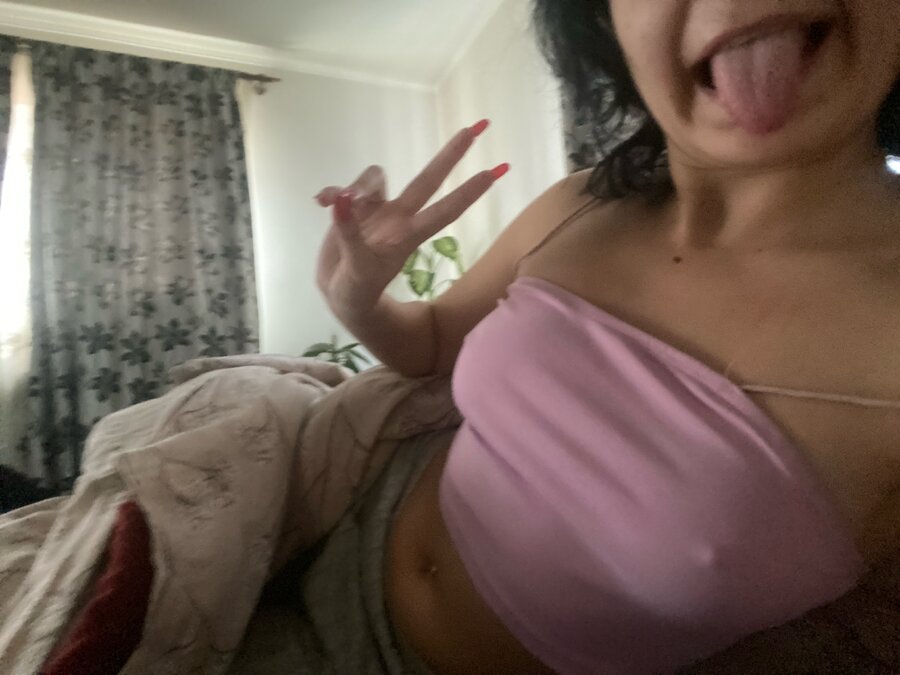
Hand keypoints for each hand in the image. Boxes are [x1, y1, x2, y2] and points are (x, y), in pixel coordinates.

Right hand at [314, 120, 507, 315]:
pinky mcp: (353, 209)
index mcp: (407, 234)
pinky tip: (318, 202)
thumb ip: (349, 231)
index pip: (445, 209)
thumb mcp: (356, 267)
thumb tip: (342, 197)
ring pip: (376, 178)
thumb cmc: (358, 289)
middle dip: (451, 154)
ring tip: (336, 203)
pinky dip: (332, 195)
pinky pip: (344, 190)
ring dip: (359, 185)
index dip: (470, 192)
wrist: (341, 295)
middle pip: (428, 178)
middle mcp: (398, 217)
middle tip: (477, 127)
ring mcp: (376, 211)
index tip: (496, 172)